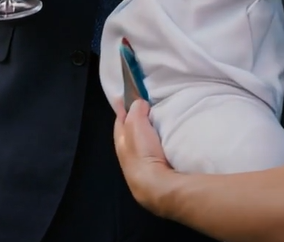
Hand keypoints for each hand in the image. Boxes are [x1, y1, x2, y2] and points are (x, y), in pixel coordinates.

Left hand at [114, 97, 176, 214]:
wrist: (157, 186)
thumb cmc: (142, 153)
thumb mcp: (135, 123)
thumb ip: (135, 110)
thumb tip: (139, 104)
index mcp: (120, 142)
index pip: (119, 122)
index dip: (122, 109)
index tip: (124, 98)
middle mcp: (127, 156)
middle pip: (130, 134)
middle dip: (134, 123)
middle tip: (143, 110)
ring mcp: (141, 167)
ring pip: (141, 145)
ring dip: (146, 136)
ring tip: (155, 125)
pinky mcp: (156, 174)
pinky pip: (154, 154)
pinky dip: (157, 146)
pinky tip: (164, 144)